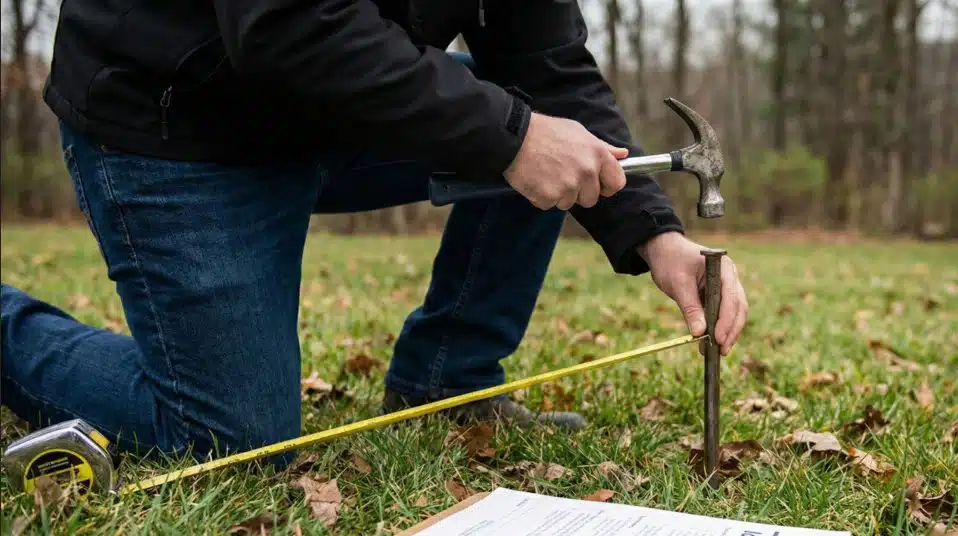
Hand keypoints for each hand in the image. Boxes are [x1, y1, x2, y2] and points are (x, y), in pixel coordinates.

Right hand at [504, 112, 627, 210]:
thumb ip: (602, 147)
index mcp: (597, 154)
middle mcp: (587, 172)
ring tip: (546, 173)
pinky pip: (549, 205)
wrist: (515, 137)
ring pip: (569, 203)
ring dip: (558, 194)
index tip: (598, 185)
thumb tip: (623, 154)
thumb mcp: (578, 132)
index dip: (607, 186)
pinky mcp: (550, 197)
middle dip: (578, 191)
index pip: (617, 182)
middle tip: (561, 174)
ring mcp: (568, 186)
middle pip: (591, 198)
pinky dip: (542, 196)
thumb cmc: (547, 132)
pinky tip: (536, 179)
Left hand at [637, 232, 747, 355]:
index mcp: (723, 268)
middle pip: (738, 307)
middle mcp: (730, 277)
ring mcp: (726, 286)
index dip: (727, 319)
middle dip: (731, 330)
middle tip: (721, 350)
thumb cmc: (670, 261)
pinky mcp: (718, 295)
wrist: (663, 250)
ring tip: (718, 351)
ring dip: (728, 332)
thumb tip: (699, 333)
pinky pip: (723, 313)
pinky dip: (720, 327)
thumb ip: (690, 307)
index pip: (731, 296)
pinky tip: (712, 343)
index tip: (718, 338)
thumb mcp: (677, 284)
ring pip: (735, 313)